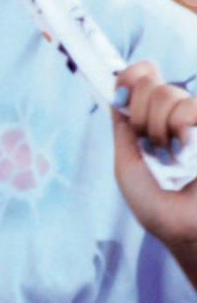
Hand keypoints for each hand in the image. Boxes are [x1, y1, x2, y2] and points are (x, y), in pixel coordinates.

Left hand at [112, 62, 196, 250]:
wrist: (183, 227)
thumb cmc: (155, 204)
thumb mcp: (127, 163)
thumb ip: (123, 128)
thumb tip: (114, 95)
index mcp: (151, 119)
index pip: (142, 75)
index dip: (129, 76)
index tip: (119, 94)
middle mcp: (176, 113)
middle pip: (148, 83)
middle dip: (138, 116)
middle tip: (149, 146)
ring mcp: (195, 119)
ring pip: (167, 95)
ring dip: (158, 131)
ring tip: (169, 157)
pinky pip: (189, 109)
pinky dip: (180, 131)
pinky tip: (185, 154)